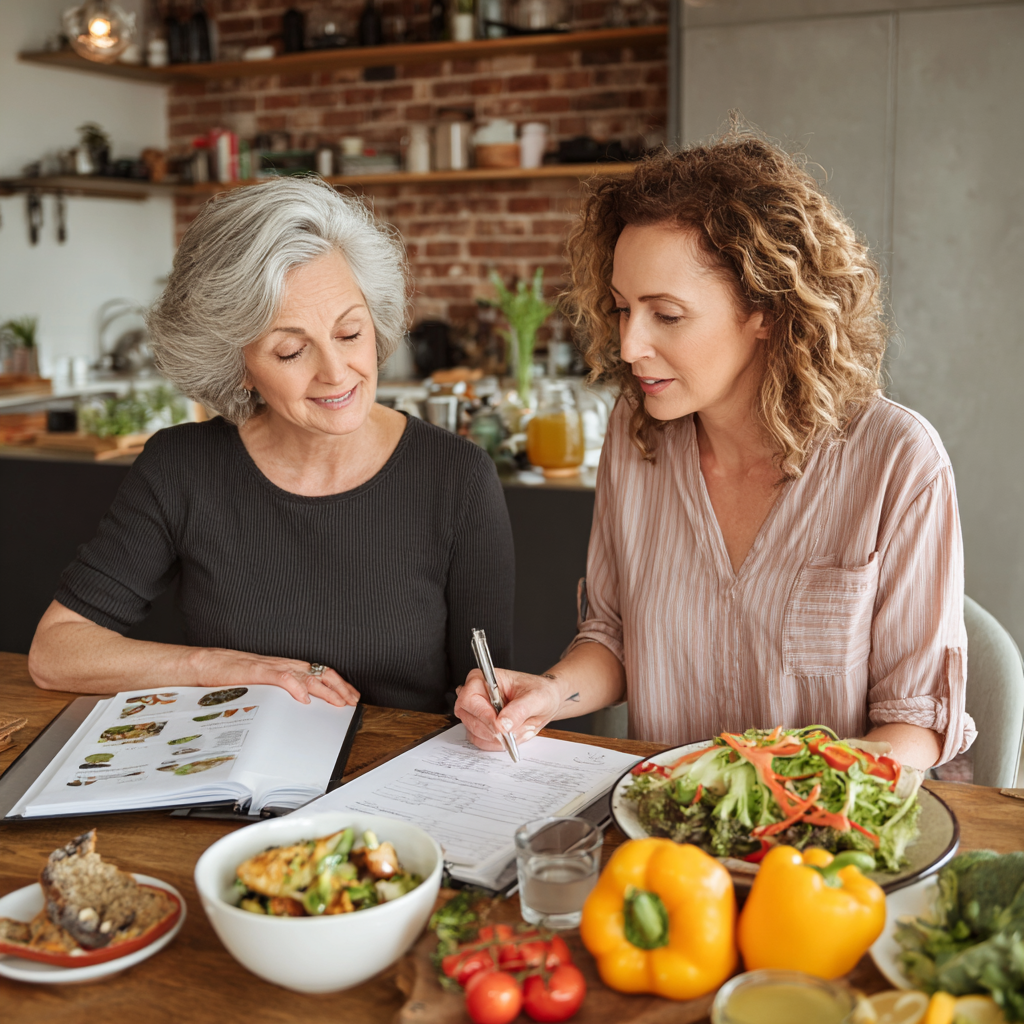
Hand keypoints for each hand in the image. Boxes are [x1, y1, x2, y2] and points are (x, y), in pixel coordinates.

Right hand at [193, 648, 359, 706]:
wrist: (207, 664)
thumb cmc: (233, 677)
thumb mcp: (264, 685)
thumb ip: (281, 691)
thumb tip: (300, 706)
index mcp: (286, 668)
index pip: (319, 673)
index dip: (338, 684)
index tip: (351, 696)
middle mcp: (283, 664)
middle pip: (320, 672)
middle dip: (340, 687)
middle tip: (353, 702)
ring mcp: (272, 667)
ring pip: (306, 674)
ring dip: (325, 689)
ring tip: (338, 701)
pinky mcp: (257, 672)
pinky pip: (281, 677)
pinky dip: (295, 687)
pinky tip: (304, 698)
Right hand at [454, 667, 563, 750]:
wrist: (546, 702)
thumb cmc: (540, 691)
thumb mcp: (536, 698)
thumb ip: (519, 710)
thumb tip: (502, 724)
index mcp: (483, 679)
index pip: (469, 699)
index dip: (483, 715)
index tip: (500, 727)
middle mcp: (476, 695)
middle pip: (469, 719)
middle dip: (494, 730)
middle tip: (515, 730)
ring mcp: (477, 713)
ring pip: (475, 734)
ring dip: (499, 739)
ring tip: (519, 728)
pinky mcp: (481, 727)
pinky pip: (482, 742)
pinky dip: (499, 744)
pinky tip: (514, 735)